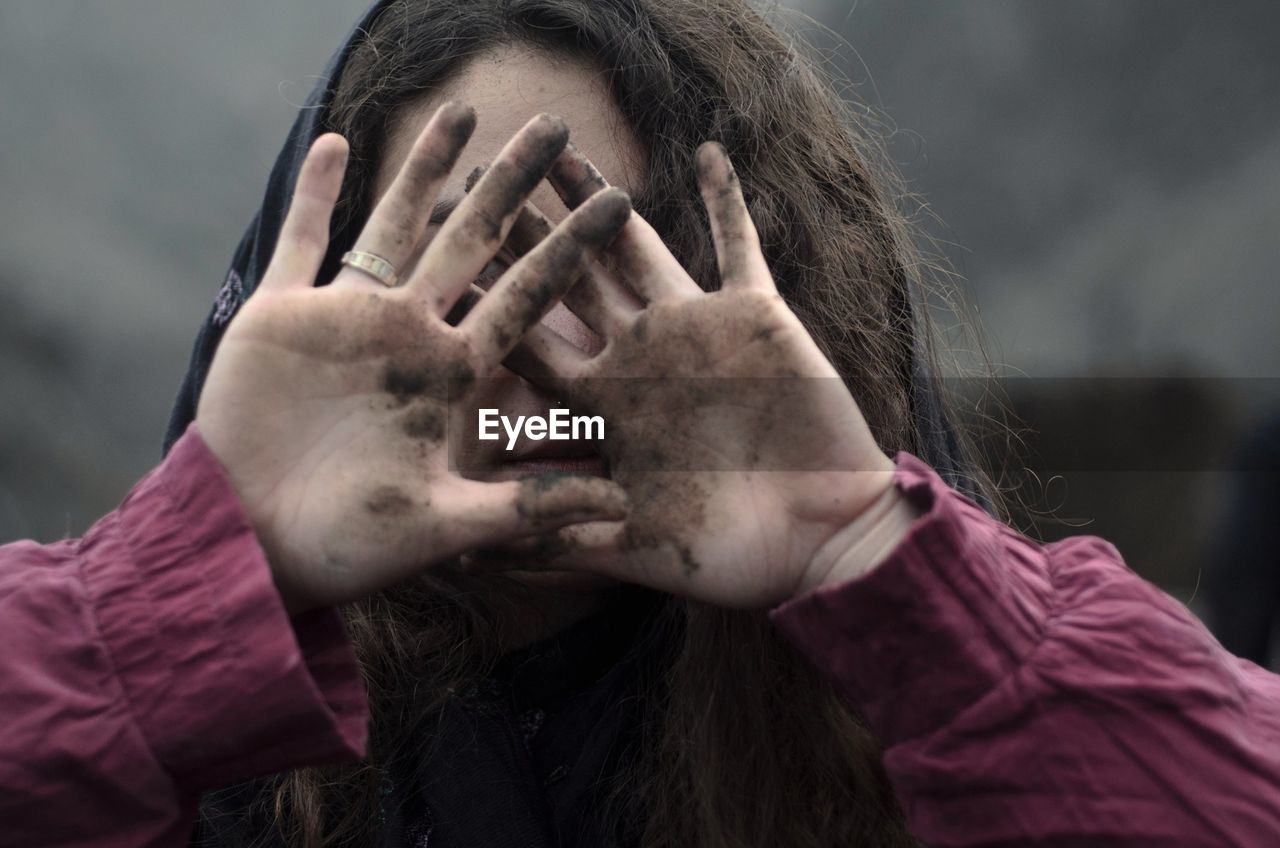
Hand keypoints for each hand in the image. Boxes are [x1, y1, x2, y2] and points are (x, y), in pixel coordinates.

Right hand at [196, 105, 631, 613]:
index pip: (524, 297)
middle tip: (554, 126)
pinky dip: (316, 193)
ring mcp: (347, 319)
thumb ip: (529, 508)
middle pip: (471, 241)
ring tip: (462, 111)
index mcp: (453, 376)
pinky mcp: (283, 314)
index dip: (567, 251)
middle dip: (512, 184)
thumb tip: (624, 512)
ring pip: (395, 224)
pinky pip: (303, 238)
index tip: (613, 203)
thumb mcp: (448, 525)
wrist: (251, 546)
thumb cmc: (351, 547)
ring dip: (423, 169)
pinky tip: (335, 142)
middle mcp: (410, 337)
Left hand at [487, 143, 904, 607]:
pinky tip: (708, 152)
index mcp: (605, 406)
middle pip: (570, 283)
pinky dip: (728, 202)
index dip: (487, 308)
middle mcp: (640, 359)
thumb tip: (463, 559)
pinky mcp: (756, 316)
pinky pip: (739, 245)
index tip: (439, 269)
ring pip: (638, 249)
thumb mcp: (630, 548)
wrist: (821, 541)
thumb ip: (554, 539)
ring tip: (564, 153)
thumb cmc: (728, 555)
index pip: (531, 346)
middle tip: (480, 184)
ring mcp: (696, 331)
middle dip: (528, 236)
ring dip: (604, 202)